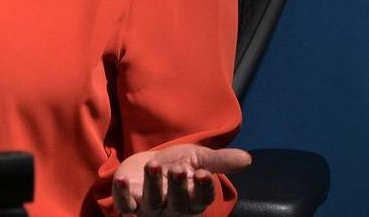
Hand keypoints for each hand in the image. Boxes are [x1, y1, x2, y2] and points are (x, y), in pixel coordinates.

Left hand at [111, 143, 251, 215]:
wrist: (147, 164)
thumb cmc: (178, 164)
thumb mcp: (199, 159)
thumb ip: (219, 161)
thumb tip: (247, 159)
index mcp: (194, 200)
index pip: (202, 199)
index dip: (203, 189)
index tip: (203, 173)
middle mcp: (174, 209)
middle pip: (178, 204)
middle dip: (178, 187)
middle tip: (179, 169)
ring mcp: (151, 209)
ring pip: (153, 202)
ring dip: (153, 185)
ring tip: (154, 166)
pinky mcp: (130, 203)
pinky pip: (125, 203)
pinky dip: (122, 195)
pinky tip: (122, 180)